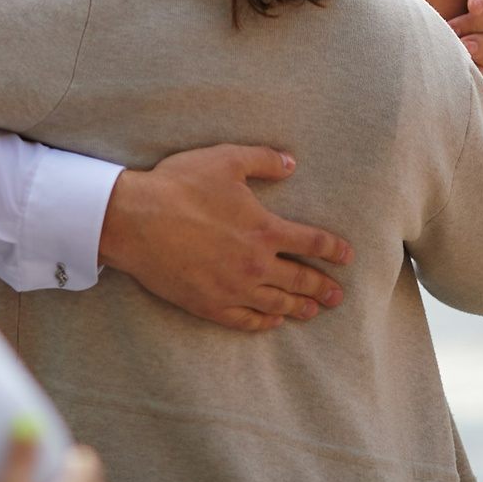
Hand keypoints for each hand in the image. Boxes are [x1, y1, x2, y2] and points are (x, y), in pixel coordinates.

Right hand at [96, 144, 352, 331]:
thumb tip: (291, 163)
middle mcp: (255, 264)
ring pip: (275, 303)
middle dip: (322, 287)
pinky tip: (271, 321)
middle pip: (299, 280)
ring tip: (311, 311)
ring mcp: (232, 289)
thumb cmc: (179, 186)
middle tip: (337, 296)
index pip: (312, 242)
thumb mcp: (225, 160)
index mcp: (264, 229)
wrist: (135, 221)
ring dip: (297, 307)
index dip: (333, 250)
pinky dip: (262, 321)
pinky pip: (244, 319)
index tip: (347, 256)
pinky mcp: (208, 304)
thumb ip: (263, 160)